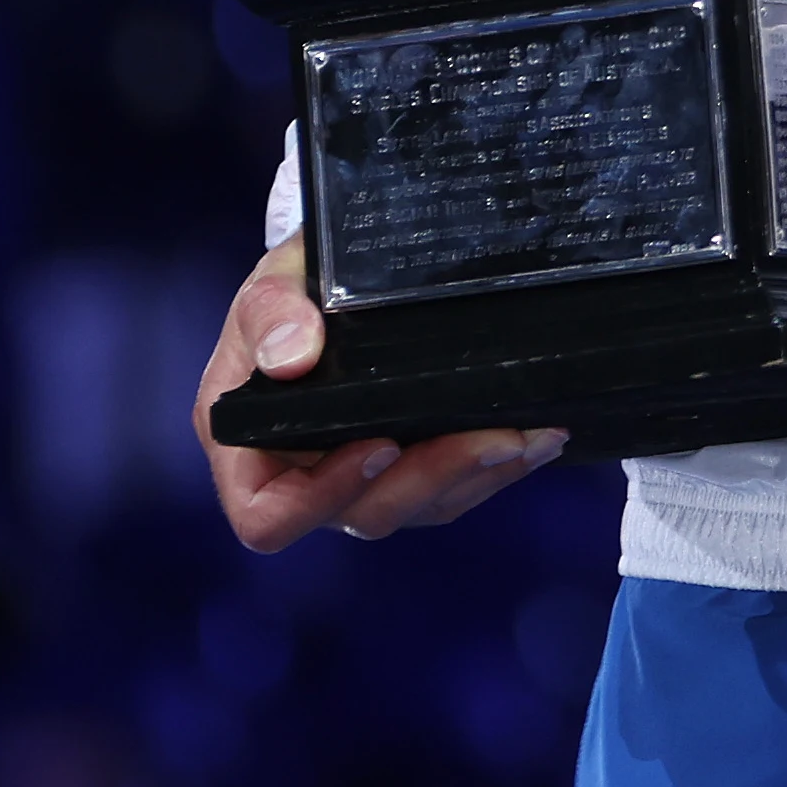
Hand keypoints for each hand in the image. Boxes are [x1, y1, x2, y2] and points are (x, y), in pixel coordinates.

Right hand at [194, 239, 562, 549]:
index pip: (268, 515)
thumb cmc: (297, 281)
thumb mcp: (275, 279)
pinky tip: (535, 438)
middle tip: (492, 438)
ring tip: (528, 435)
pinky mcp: (410, 466)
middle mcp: (304, 475)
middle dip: (430, 480)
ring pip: (417, 508)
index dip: (322, 498)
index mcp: (251, 448)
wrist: (344, 270)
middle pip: (361, 516)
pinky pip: (451, 489)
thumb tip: (291, 357)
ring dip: (476, 477)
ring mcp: (360, 476)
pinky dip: (494, 469)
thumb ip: (270, 311)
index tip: (381, 445)